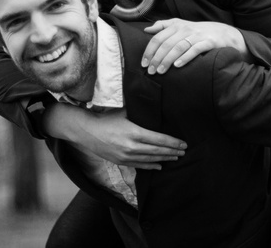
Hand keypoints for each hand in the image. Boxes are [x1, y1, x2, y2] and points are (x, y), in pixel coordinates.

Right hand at [44, 104, 186, 169]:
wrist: (87, 131)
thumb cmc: (107, 118)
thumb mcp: (125, 112)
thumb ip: (140, 112)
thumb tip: (155, 104)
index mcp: (134, 132)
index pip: (159, 139)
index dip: (173, 143)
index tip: (183, 143)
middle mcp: (131, 147)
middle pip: (157, 151)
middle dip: (172, 151)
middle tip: (184, 151)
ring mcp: (126, 156)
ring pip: (150, 160)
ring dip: (165, 158)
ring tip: (176, 157)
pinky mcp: (121, 161)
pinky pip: (140, 166)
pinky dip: (152, 166)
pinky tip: (160, 165)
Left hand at [142, 18, 248, 73]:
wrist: (225, 34)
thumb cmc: (199, 32)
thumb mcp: (181, 25)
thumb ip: (164, 26)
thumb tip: (147, 30)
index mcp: (176, 25)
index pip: (158, 38)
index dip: (149, 51)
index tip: (144, 63)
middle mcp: (185, 29)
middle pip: (166, 44)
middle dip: (156, 59)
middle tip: (151, 72)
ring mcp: (197, 35)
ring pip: (178, 47)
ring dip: (167, 60)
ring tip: (161, 71)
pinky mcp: (208, 42)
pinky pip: (195, 50)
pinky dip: (185, 58)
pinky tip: (178, 66)